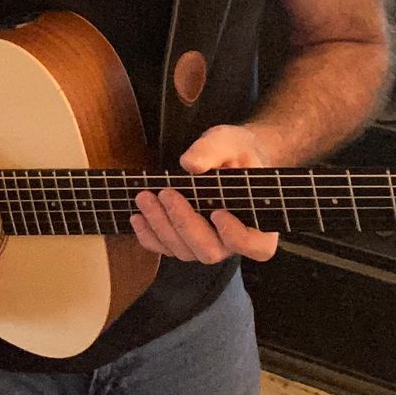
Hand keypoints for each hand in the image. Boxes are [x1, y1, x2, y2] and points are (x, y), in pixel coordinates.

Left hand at [131, 124, 281, 263]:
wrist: (227, 157)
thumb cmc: (235, 152)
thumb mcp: (229, 142)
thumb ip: (213, 151)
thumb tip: (191, 164)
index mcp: (258, 222)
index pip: (256, 246)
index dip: (237, 236)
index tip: (217, 212)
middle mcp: (233, 241)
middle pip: (210, 251)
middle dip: (184, 224)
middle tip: (167, 194)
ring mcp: (208, 244)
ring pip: (184, 251)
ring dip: (161, 226)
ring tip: (144, 197)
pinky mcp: (184, 242)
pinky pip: (166, 249)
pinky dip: (149, 236)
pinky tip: (137, 217)